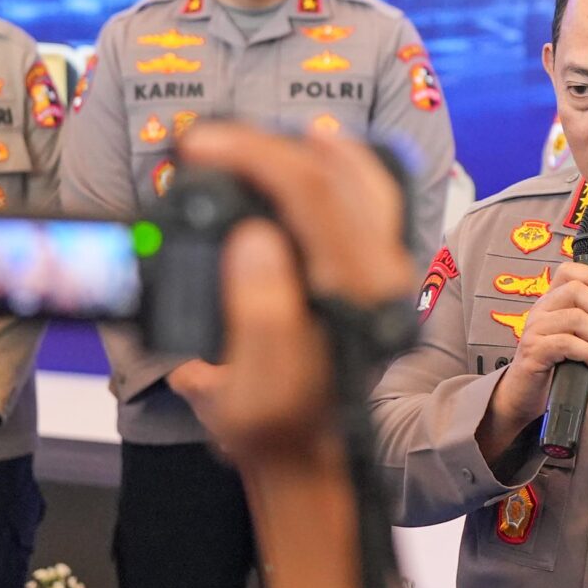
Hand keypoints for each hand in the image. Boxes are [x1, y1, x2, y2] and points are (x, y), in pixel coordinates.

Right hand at [171, 120, 415, 474]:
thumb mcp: (247, 390)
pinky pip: (375, 205)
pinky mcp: (379, 279)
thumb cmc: (271, 427)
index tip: (201, 144)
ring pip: (367, 185)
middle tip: (215, 137)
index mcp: (349, 297)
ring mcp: (387, 276)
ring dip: (318, 149)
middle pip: (338, 178)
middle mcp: (381, 279)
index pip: (311, 196)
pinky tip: (323, 152)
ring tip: (271, 129)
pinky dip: (351, 169)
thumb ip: (257, 315)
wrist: (309, 458)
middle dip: (272, 145)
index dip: (254, 156)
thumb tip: (254, 238)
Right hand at [487, 261, 587, 435]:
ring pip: (575, 318)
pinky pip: (567, 344)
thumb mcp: (581, 333)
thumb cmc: (554, 359)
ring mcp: (534, 329)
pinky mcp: (534, 351)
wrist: (525, 389)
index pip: (569, 270)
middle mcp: (541, 309)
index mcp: (552, 299)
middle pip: (575, 290)